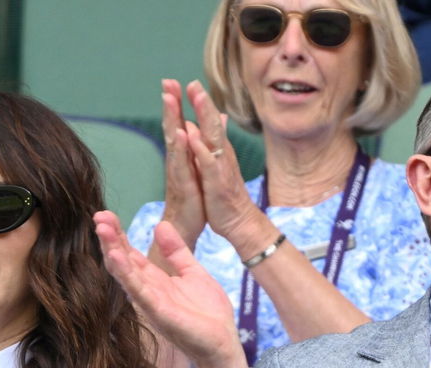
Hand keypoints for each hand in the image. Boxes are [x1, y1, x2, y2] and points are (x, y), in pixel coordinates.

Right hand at [95, 210, 249, 367]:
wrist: (223, 344)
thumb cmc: (208, 314)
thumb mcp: (193, 272)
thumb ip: (176, 251)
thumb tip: (160, 224)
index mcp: (155, 281)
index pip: (130, 254)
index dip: (118, 234)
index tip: (106, 214)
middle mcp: (147, 291)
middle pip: (122, 261)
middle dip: (110, 238)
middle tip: (98, 215)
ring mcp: (150, 302)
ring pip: (125, 273)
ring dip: (112, 251)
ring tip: (102, 229)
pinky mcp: (159, 312)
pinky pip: (139, 290)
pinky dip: (126, 273)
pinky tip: (116, 256)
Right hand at [158, 79, 207, 248]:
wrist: (185, 227)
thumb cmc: (192, 199)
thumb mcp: (198, 169)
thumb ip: (197, 146)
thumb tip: (200, 126)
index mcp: (182, 155)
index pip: (178, 124)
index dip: (176, 104)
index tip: (173, 81)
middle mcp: (177, 160)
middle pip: (172, 127)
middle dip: (170, 104)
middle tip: (167, 81)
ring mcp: (178, 172)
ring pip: (173, 140)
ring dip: (171, 118)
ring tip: (169, 98)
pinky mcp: (183, 185)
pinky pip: (181, 164)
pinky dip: (180, 148)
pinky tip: (180, 133)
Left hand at [183, 80, 266, 244]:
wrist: (239, 222)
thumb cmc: (225, 196)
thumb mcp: (218, 167)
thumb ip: (213, 145)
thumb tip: (208, 127)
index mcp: (217, 151)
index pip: (209, 122)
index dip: (201, 103)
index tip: (191, 83)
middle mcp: (220, 155)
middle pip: (211, 123)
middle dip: (203, 102)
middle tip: (193, 82)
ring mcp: (219, 167)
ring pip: (212, 137)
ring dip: (204, 117)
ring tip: (196, 99)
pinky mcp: (216, 183)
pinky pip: (208, 164)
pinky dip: (201, 150)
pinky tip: (193, 137)